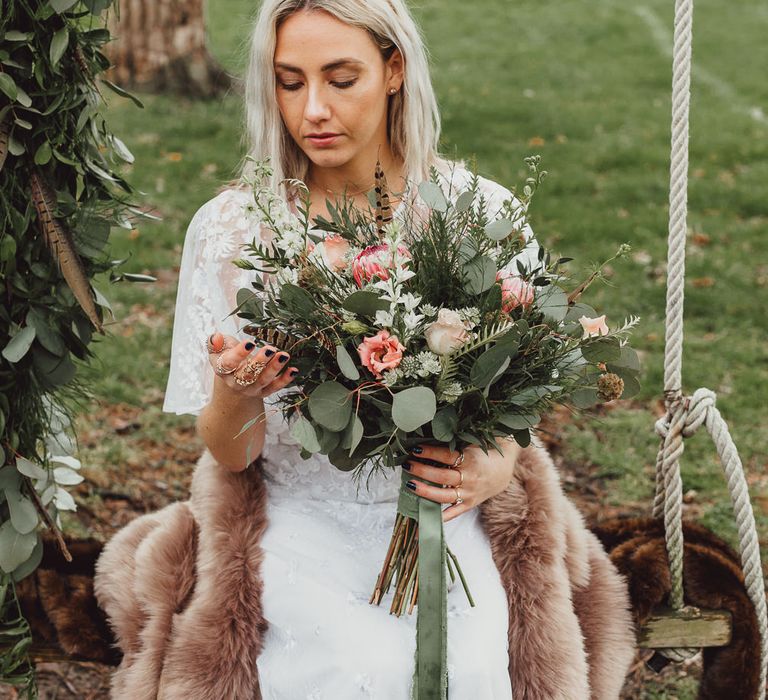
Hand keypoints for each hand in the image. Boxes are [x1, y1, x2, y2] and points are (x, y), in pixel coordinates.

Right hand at [206, 332, 298, 397]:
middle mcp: (236, 382)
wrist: (233, 381)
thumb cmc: (227, 357)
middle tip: (270, 349)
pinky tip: (294, 370)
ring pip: (263, 380)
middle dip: (259, 361)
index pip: (229, 363)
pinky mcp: (264, 392)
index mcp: (223, 370)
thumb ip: (214, 342)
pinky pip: (275, 387)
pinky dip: (285, 380)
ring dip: (274, 368)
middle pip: (247, 374)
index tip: (250, 342)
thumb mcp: (218, 349)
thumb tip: (217, 337)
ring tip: (284, 355)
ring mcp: (251, 389)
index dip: (238, 353)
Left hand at [403, 438, 521, 522]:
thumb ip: (453, 443)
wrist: (502, 471)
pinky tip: (425, 515)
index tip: (415, 449)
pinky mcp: (469, 503)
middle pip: (442, 477)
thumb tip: (427, 435)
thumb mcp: (471, 443)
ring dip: (425, 491)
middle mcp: (470, 478)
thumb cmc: (483, 454)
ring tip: (410, 485)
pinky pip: (454, 512)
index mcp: (471, 460)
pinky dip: (441, 516)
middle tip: (407, 465)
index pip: (447, 456)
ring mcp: (469, 493)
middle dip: (422, 471)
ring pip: (445, 496)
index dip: (430, 452)